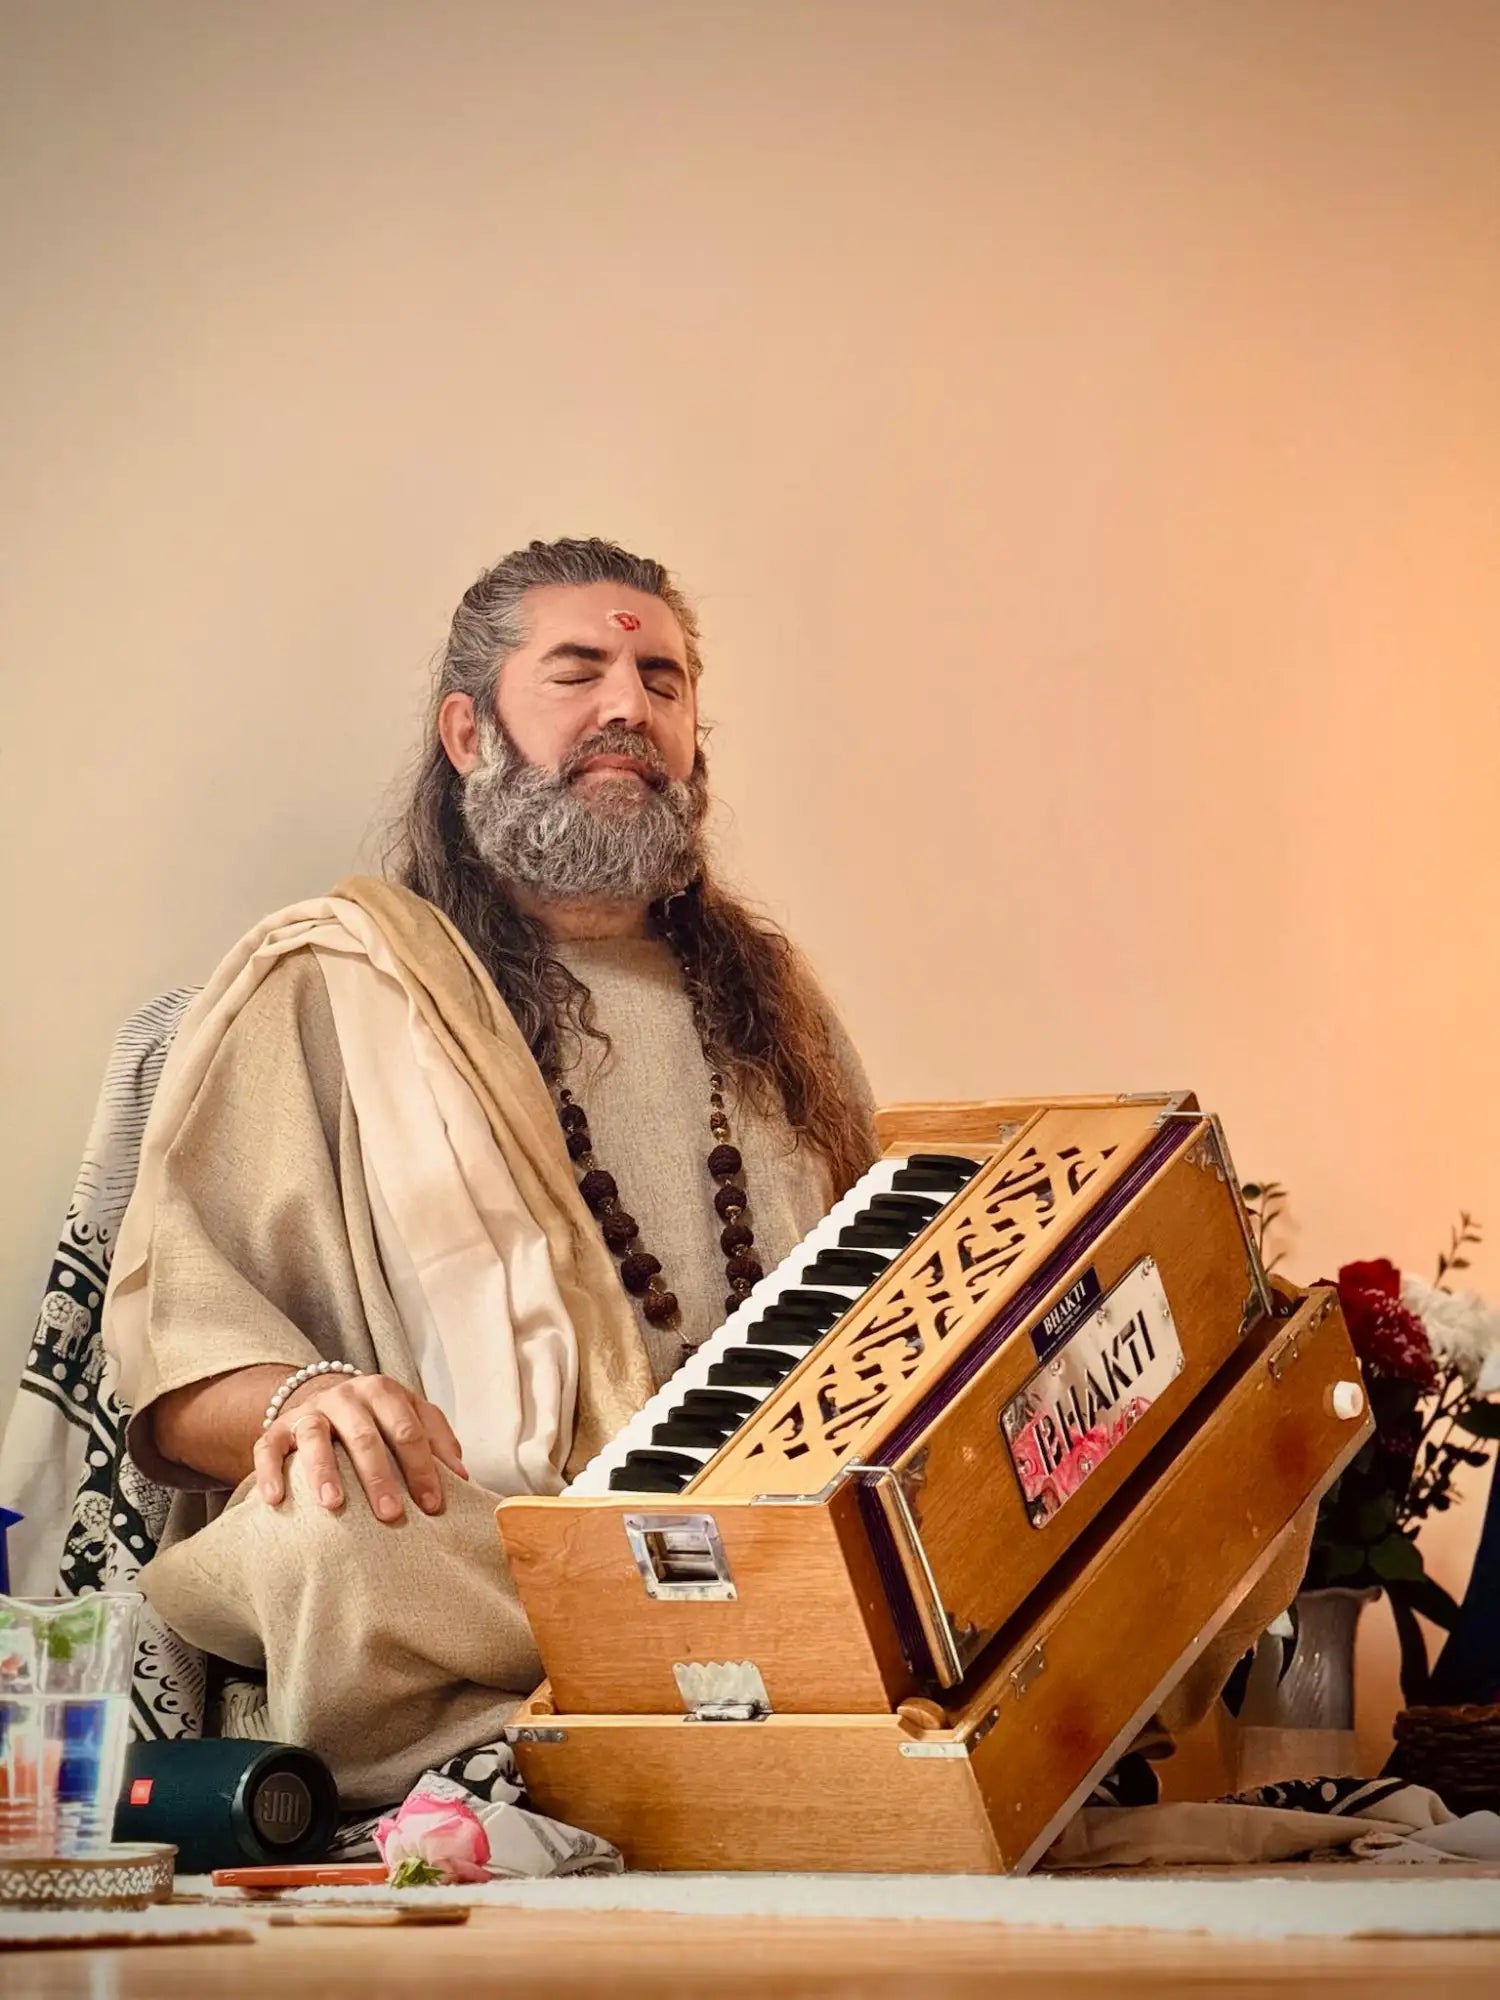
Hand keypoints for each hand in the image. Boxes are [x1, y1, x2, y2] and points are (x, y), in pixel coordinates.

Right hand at [254, 1373, 467, 1523]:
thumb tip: (463, 1479)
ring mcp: (310, 1410)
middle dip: (379, 1475)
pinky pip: (268, 1447)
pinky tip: (277, 1500)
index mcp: (385, 1392)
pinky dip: (270, 1471)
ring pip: (315, 1435)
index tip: (432, 1506)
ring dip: (324, 1470)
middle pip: (365, 1434)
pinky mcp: (277, 1428)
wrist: (322, 1399)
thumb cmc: (377, 1420)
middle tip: (390, 1513)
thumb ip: (436, 1442)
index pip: (408, 1430)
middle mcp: (346, 1396)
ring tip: (333, 1504)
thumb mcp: (410, 1419)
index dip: (422, 1468)